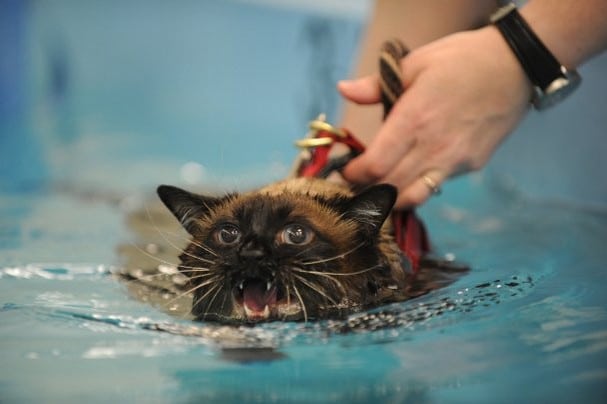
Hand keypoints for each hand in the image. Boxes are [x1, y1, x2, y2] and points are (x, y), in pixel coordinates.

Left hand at [338, 26, 532, 207]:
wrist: (517, 66)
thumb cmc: (462, 60)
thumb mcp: (415, 63)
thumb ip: (375, 85)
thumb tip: (344, 89)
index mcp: (414, 119)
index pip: (375, 165)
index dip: (354, 175)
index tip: (345, 172)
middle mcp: (433, 146)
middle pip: (389, 187)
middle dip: (366, 192)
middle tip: (354, 188)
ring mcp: (455, 160)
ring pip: (414, 196)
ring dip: (391, 200)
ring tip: (377, 192)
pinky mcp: (472, 164)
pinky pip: (437, 185)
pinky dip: (418, 188)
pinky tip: (409, 178)